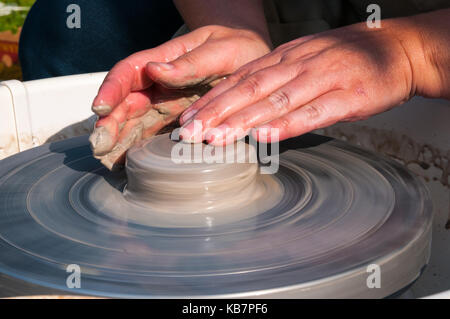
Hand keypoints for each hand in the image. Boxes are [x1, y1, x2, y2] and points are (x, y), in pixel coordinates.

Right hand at [90, 25, 270, 168]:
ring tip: (106, 160)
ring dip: (117, 141)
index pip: (129, 72)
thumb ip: (192, 63)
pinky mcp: (175, 122)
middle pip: (126, 103)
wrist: (255, 61)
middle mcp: (159, 84)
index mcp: (165, 60)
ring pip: (133, 122)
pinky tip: (126, 163)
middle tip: (99, 145)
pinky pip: (151, 136)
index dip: (112, 89)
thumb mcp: (221, 50)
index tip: (101, 108)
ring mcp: (166, 104)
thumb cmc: (238, 48)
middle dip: (109, 123)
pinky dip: (137, 149)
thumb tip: (156, 70)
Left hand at [179, 17, 442, 144]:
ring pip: (275, 100)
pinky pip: (313, 111)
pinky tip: (264, 136)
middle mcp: (298, 65)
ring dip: (242, 120)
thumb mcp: (304, 60)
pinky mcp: (347, 96)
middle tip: (189, 133)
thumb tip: (243, 105)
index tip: (188, 120)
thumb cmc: (346, 59)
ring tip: (215, 138)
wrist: (398, 48)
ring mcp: (322, 78)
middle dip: (216, 112)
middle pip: (249, 89)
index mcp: (285, 57)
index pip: (239, 79)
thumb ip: (275, 79)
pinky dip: (287, 124)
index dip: (212, 100)